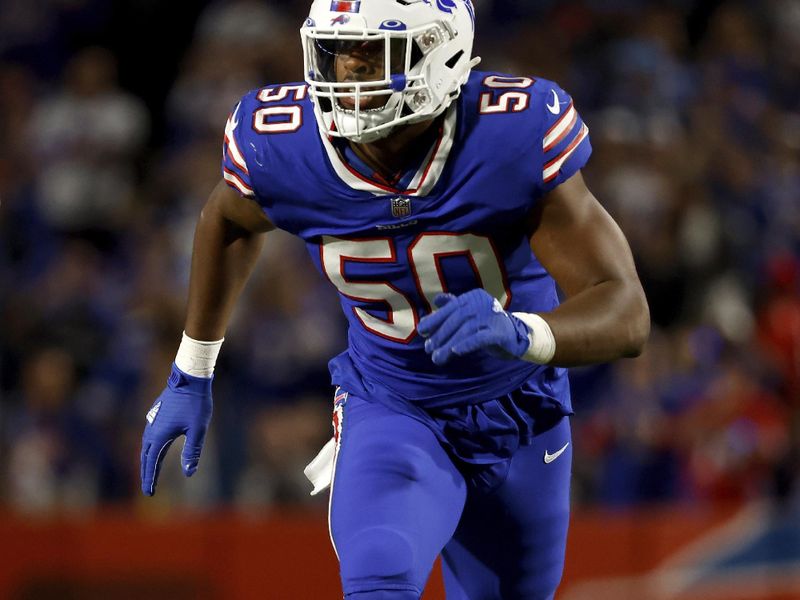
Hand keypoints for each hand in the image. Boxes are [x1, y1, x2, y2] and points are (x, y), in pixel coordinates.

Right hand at [140, 363, 212, 495]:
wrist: (190, 377)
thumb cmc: (196, 403)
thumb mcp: (198, 429)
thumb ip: (193, 451)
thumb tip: (189, 472)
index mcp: (160, 435)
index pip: (152, 463)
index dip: (150, 479)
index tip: (149, 493)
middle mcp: (152, 428)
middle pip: (145, 456)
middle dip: (147, 472)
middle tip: (149, 487)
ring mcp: (153, 419)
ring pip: (147, 444)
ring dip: (148, 459)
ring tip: (151, 471)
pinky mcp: (158, 413)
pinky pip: (151, 434)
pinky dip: (151, 446)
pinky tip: (157, 447)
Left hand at [417, 289, 530, 364]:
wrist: (514, 335)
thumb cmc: (486, 323)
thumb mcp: (469, 313)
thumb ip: (453, 306)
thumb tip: (436, 301)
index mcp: (473, 297)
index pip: (451, 308)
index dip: (435, 319)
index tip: (421, 331)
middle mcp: (482, 303)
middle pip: (457, 319)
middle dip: (440, 334)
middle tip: (428, 348)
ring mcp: (492, 317)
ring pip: (466, 330)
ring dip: (449, 344)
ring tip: (437, 357)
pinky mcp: (500, 332)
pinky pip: (481, 338)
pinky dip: (467, 344)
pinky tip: (455, 352)